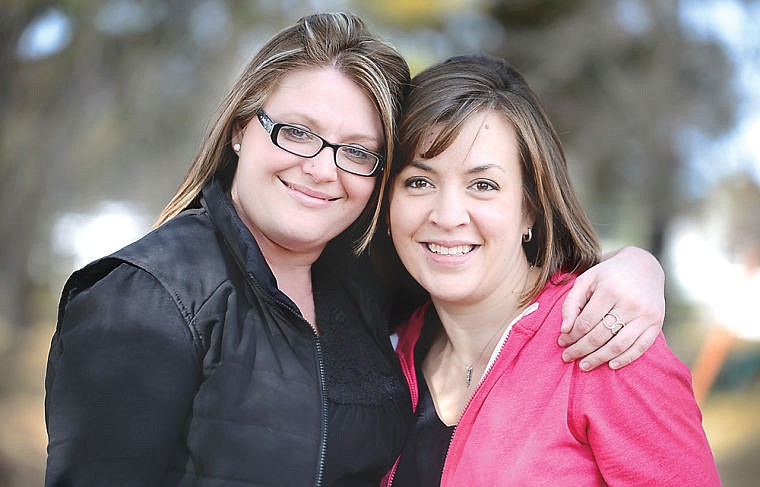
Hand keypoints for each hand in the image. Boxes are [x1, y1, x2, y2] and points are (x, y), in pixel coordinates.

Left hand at [558, 246, 664, 370]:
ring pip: (619, 345)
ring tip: (584, 365)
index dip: (571, 335)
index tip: (561, 342)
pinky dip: (625, 359)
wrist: (643, 266)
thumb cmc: (608, 275)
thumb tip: (565, 330)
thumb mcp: (586, 280)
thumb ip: (571, 303)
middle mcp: (630, 303)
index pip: (586, 322)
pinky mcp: (656, 322)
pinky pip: (640, 347)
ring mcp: (645, 314)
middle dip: (580, 349)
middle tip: (568, 357)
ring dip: (599, 359)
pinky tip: (611, 365)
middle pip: (600, 335)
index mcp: (610, 290)